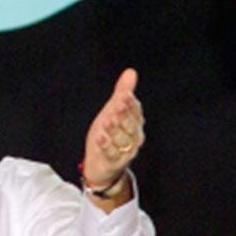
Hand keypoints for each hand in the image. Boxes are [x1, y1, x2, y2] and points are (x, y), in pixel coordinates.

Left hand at [82, 68, 144, 188]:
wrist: (101, 164)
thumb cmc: (109, 135)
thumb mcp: (112, 111)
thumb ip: (122, 93)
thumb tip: (130, 72)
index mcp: (135, 123)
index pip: (136, 111)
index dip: (130, 103)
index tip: (124, 95)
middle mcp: (134, 137)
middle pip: (131, 125)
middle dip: (124, 114)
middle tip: (118, 105)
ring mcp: (125, 151)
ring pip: (122, 139)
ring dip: (115, 130)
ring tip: (107, 121)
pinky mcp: (114, 162)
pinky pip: (111, 153)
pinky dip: (106, 145)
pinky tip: (100, 137)